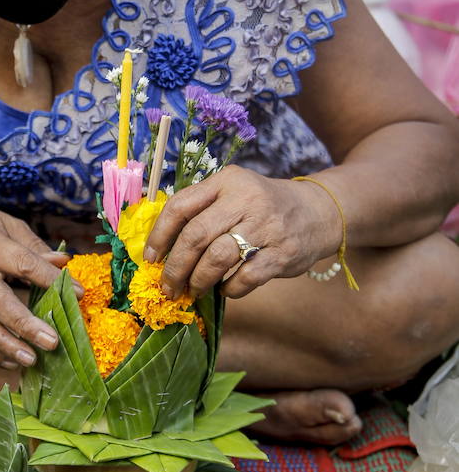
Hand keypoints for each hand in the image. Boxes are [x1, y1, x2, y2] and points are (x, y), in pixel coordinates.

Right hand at [0, 204, 69, 368]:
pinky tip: (11, 362)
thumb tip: (63, 265)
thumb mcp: (4, 224)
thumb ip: (33, 246)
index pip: (23, 264)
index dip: (50, 279)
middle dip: (25, 325)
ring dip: (7, 346)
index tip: (79, 293)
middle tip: (52, 342)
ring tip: (33, 360)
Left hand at [143, 166, 340, 299]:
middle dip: (176, 267)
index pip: (181, 206)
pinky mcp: (283, 252)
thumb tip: (160, 249)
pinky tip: (225, 288)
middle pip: (196, 235)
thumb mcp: (234, 192)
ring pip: (218, 258)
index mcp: (226, 182)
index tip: (151, 259)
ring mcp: (266, 225)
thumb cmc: (263, 206)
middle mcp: (246, 199)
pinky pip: (246, 277)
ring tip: (194, 290)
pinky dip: (229, 288)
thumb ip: (202, 210)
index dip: (160, 235)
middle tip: (168, 286)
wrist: (319, 211)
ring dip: (199, 280)